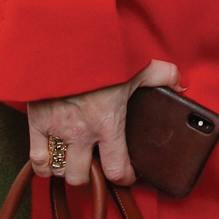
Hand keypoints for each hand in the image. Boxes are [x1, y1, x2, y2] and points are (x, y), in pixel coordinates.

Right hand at [27, 59, 181, 185]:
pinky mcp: (36, 123)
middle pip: (81, 177)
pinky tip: (50, 160)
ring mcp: (56, 131)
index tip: (128, 176)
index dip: (124, 177)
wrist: (65, 42)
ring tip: (75, 162)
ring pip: (58, 171)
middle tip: (96, 167)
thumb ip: (163, 76)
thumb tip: (182, 84)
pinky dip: (43, 164)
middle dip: (90, 177)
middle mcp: (81, 133)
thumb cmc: (102, 54)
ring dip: (66, 170)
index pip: (116, 168)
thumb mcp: (138, 65)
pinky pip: (36, 159)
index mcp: (108, 124)